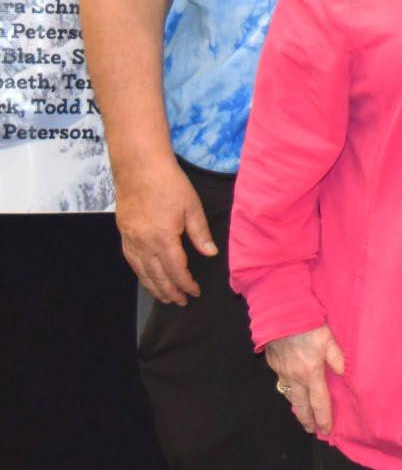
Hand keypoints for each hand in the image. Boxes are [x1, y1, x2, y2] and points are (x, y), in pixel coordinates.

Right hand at [114, 158, 217, 304]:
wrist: (139, 168)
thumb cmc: (168, 183)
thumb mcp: (192, 206)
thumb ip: (200, 233)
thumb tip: (210, 253)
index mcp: (163, 238)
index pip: (176, 271)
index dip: (186, 285)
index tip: (195, 293)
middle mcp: (143, 243)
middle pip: (157, 276)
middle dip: (170, 292)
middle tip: (181, 302)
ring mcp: (131, 239)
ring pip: (142, 272)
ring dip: (154, 287)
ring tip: (165, 298)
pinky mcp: (124, 234)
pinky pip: (131, 261)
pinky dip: (140, 274)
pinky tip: (147, 278)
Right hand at [265, 324, 344, 435]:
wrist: (280, 314)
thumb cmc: (308, 324)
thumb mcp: (329, 339)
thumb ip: (338, 358)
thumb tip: (346, 375)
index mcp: (311, 373)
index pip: (319, 402)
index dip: (324, 418)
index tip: (326, 430)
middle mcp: (294, 377)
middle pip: (300, 405)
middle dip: (307, 419)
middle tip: (311, 430)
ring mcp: (282, 371)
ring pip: (289, 395)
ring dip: (297, 406)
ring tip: (303, 413)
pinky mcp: (273, 364)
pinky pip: (282, 381)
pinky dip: (288, 389)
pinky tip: (292, 388)